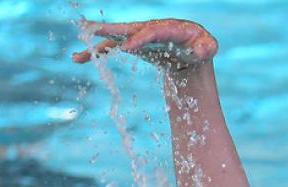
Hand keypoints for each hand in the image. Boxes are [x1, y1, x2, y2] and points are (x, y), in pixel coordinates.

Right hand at [71, 18, 217, 71]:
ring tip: (78, 48)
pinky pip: (112, 47)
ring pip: (116, 36)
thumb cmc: (200, 46)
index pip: (152, 31)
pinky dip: (96, 53)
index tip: (128, 48)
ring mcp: (139, 36)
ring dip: (96, 40)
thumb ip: (208, 47)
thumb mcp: (209, 47)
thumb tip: (200, 51)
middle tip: (91, 29)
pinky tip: (79, 58)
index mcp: (169, 27)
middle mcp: (150, 28)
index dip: (140, 38)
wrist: (190, 49)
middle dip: (111, 29)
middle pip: (129, 27)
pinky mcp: (132, 45)